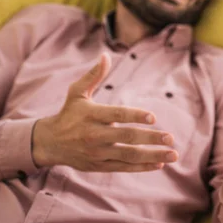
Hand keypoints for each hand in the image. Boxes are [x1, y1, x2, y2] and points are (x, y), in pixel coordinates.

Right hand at [32, 53, 177, 171]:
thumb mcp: (77, 93)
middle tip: (170, 137)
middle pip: (126, 137)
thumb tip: (106, 55)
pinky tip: (159, 164)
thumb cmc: (69, 113)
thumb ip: (94, 76)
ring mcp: (98, 153)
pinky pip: (124, 167)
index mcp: (91, 115)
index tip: (153, 117)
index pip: (116, 115)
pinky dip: (142, 167)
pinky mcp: (99, 166)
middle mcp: (94, 135)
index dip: (135, 116)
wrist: (49, 143)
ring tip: (173, 155)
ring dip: (153, 156)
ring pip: (129, 156)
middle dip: (150, 138)